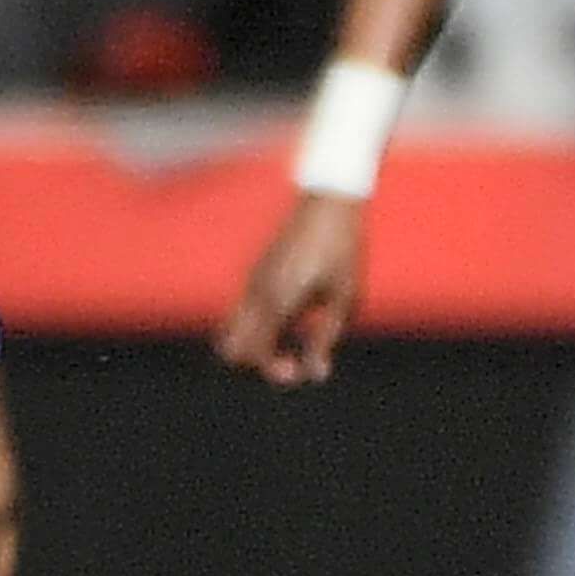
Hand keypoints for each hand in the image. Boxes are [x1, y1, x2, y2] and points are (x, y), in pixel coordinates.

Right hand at [218, 189, 371, 383]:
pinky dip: (260, 325)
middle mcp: (256, 293)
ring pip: (233, 329)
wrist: (330, 201)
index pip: (253, 354)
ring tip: (293, 340)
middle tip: (290, 361)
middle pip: (230, 348)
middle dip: (256, 362)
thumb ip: (326, 338)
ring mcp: (252, 281)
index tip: (299, 371)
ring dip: (256, 343)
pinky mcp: (257, 271)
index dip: (273, 371)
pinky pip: (244, 310)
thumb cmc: (343, 249)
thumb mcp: (344, 298)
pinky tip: (296, 315)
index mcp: (277, 301)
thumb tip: (315, 374)